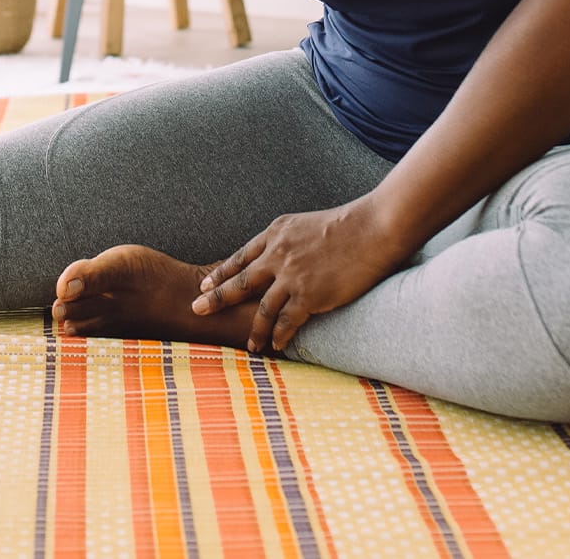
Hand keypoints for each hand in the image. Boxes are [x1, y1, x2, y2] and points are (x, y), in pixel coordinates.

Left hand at [193, 197, 407, 352]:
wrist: (372, 228)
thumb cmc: (348, 225)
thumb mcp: (307, 224)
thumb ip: (290, 240)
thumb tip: (282, 253)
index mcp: (277, 233)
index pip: (242, 256)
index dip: (222, 272)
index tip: (205, 285)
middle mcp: (278, 254)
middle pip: (240, 281)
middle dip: (217, 298)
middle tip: (197, 310)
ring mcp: (292, 276)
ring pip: (262, 309)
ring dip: (254, 329)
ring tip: (250, 345)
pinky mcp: (309, 295)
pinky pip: (287, 322)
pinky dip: (279, 335)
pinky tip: (275, 345)